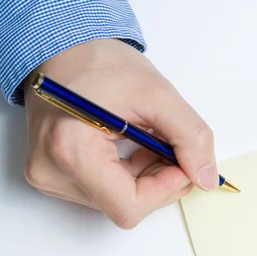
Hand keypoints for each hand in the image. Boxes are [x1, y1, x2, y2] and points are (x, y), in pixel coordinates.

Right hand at [24, 39, 216, 228]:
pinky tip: (137, 145)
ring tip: (151, 139)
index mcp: (70, 150)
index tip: (184, 162)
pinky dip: (133, 173)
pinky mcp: (56, 176)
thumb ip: (190, 137)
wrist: (63, 49)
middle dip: (161, 180)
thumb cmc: (100, 63)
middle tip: (172, 144)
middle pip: (126, 205)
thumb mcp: (158, 94)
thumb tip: (206, 178)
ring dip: (148, 176)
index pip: (129, 205)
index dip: (167, 188)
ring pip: (120, 200)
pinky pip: (107, 191)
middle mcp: (51, 172)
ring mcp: (50, 177)